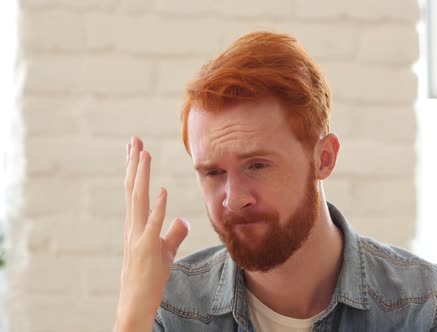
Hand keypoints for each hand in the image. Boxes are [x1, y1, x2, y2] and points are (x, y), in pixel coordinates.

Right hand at [115, 136, 189, 330]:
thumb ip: (174, 233)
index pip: (135, 191)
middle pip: (133, 188)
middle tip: (135, 139)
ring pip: (139, 200)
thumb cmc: (150, 277)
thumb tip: (184, 219)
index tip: (137, 148)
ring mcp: (139, 236)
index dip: (136, 169)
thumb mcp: (165, 251)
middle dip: (135, 163)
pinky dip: (158, 207)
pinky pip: (153, 225)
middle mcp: (134, 225)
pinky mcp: (148, 249)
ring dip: (142, 176)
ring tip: (144, 153)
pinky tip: (163, 191)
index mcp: (137, 224)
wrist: (138, 302)